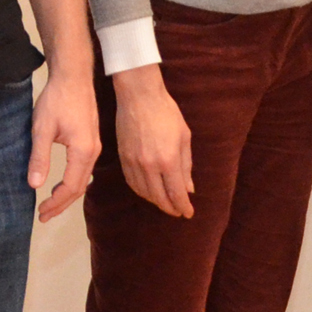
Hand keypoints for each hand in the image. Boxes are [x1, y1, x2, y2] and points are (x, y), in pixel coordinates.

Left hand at [30, 69, 100, 222]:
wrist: (74, 76)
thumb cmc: (57, 100)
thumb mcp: (41, 129)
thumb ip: (39, 158)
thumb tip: (34, 185)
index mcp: (82, 151)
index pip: (70, 187)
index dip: (56, 203)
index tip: (40, 212)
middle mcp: (93, 152)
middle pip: (79, 187)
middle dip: (62, 204)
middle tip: (43, 216)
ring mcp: (95, 146)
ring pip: (83, 179)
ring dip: (68, 194)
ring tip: (50, 204)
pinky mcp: (92, 141)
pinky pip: (85, 169)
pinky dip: (74, 182)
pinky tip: (62, 184)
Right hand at [112, 65, 192, 217]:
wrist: (139, 97)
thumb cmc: (166, 113)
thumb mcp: (184, 138)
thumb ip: (186, 166)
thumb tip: (188, 189)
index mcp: (168, 160)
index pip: (176, 193)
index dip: (183, 206)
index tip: (188, 213)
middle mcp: (149, 165)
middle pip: (159, 197)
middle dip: (170, 208)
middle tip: (178, 211)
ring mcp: (133, 163)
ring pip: (144, 193)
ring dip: (156, 201)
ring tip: (165, 203)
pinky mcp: (122, 158)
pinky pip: (132, 183)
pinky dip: (141, 191)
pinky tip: (149, 192)